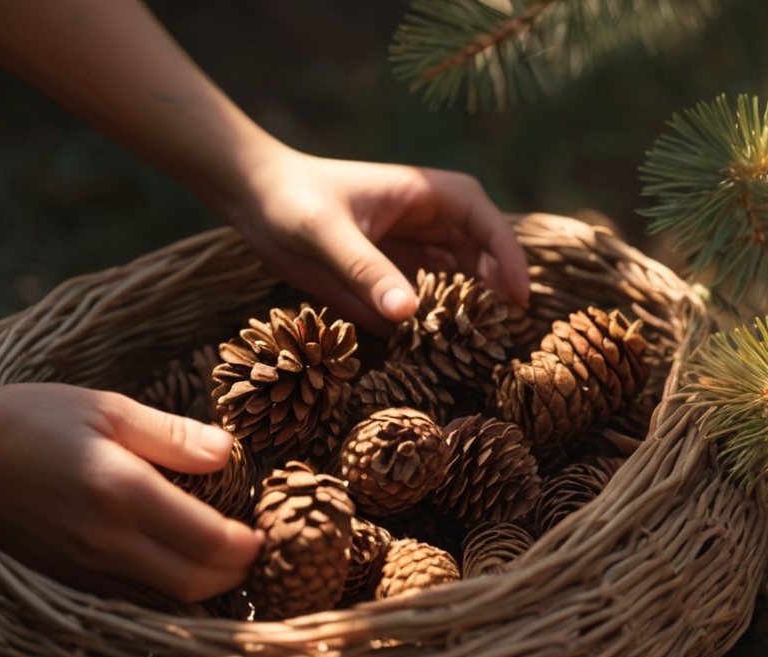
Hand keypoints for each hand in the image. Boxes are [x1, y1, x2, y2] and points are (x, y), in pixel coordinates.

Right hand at [0, 383, 260, 601]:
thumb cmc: (34, 421)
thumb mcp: (108, 408)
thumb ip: (173, 435)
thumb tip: (228, 452)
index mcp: (124, 492)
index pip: (208, 540)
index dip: (246, 544)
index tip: (263, 530)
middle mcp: (109, 541)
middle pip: (194, 583)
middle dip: (235, 573)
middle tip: (253, 549)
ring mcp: (87, 567)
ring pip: (165, 599)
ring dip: (205, 587)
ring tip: (225, 559)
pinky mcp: (70, 578)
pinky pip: (134, 598)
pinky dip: (168, 591)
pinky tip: (178, 566)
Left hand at [226, 148, 530, 334]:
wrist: (251, 200)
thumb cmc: (291, 200)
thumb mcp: (326, 233)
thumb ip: (366, 270)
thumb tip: (410, 313)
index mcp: (422, 194)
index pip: (482, 219)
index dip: (506, 254)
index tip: (516, 295)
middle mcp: (424, 224)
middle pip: (477, 255)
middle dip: (493, 290)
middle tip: (499, 334)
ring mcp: (406, 252)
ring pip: (453, 284)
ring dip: (464, 314)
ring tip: (473, 350)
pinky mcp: (386, 279)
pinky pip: (420, 306)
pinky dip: (429, 327)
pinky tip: (431, 352)